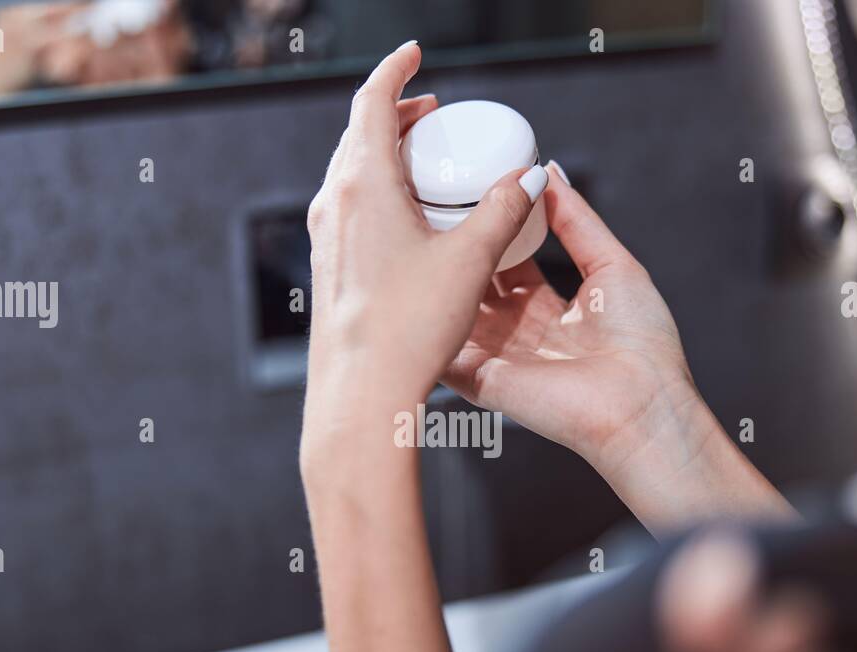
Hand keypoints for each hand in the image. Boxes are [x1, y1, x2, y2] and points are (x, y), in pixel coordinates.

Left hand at [301, 41, 548, 463]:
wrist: (359, 394)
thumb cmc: (408, 327)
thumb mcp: (470, 261)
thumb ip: (504, 211)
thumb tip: (530, 179)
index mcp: (362, 183)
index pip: (372, 101)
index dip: (396, 71)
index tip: (414, 54)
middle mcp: (334, 204)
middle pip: (358, 134)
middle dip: (395, 114)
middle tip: (432, 113)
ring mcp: (326, 238)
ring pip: (351, 173)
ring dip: (386, 155)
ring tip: (424, 162)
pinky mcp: (328, 269)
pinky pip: (351, 210)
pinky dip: (378, 193)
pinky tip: (408, 220)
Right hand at [443, 171, 792, 527]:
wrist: (641, 405)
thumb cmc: (642, 345)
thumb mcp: (613, 265)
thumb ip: (578, 220)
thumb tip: (549, 172)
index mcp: (550, 310)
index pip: (509, 264)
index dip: (492, 234)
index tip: (473, 198)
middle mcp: (519, 334)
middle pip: (477, 285)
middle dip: (459, 250)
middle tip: (432, 209)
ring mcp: (497, 358)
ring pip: (456, 310)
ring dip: (438, 278)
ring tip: (415, 235)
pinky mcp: (482, 381)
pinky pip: (444, 347)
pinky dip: (427, 319)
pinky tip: (408, 283)